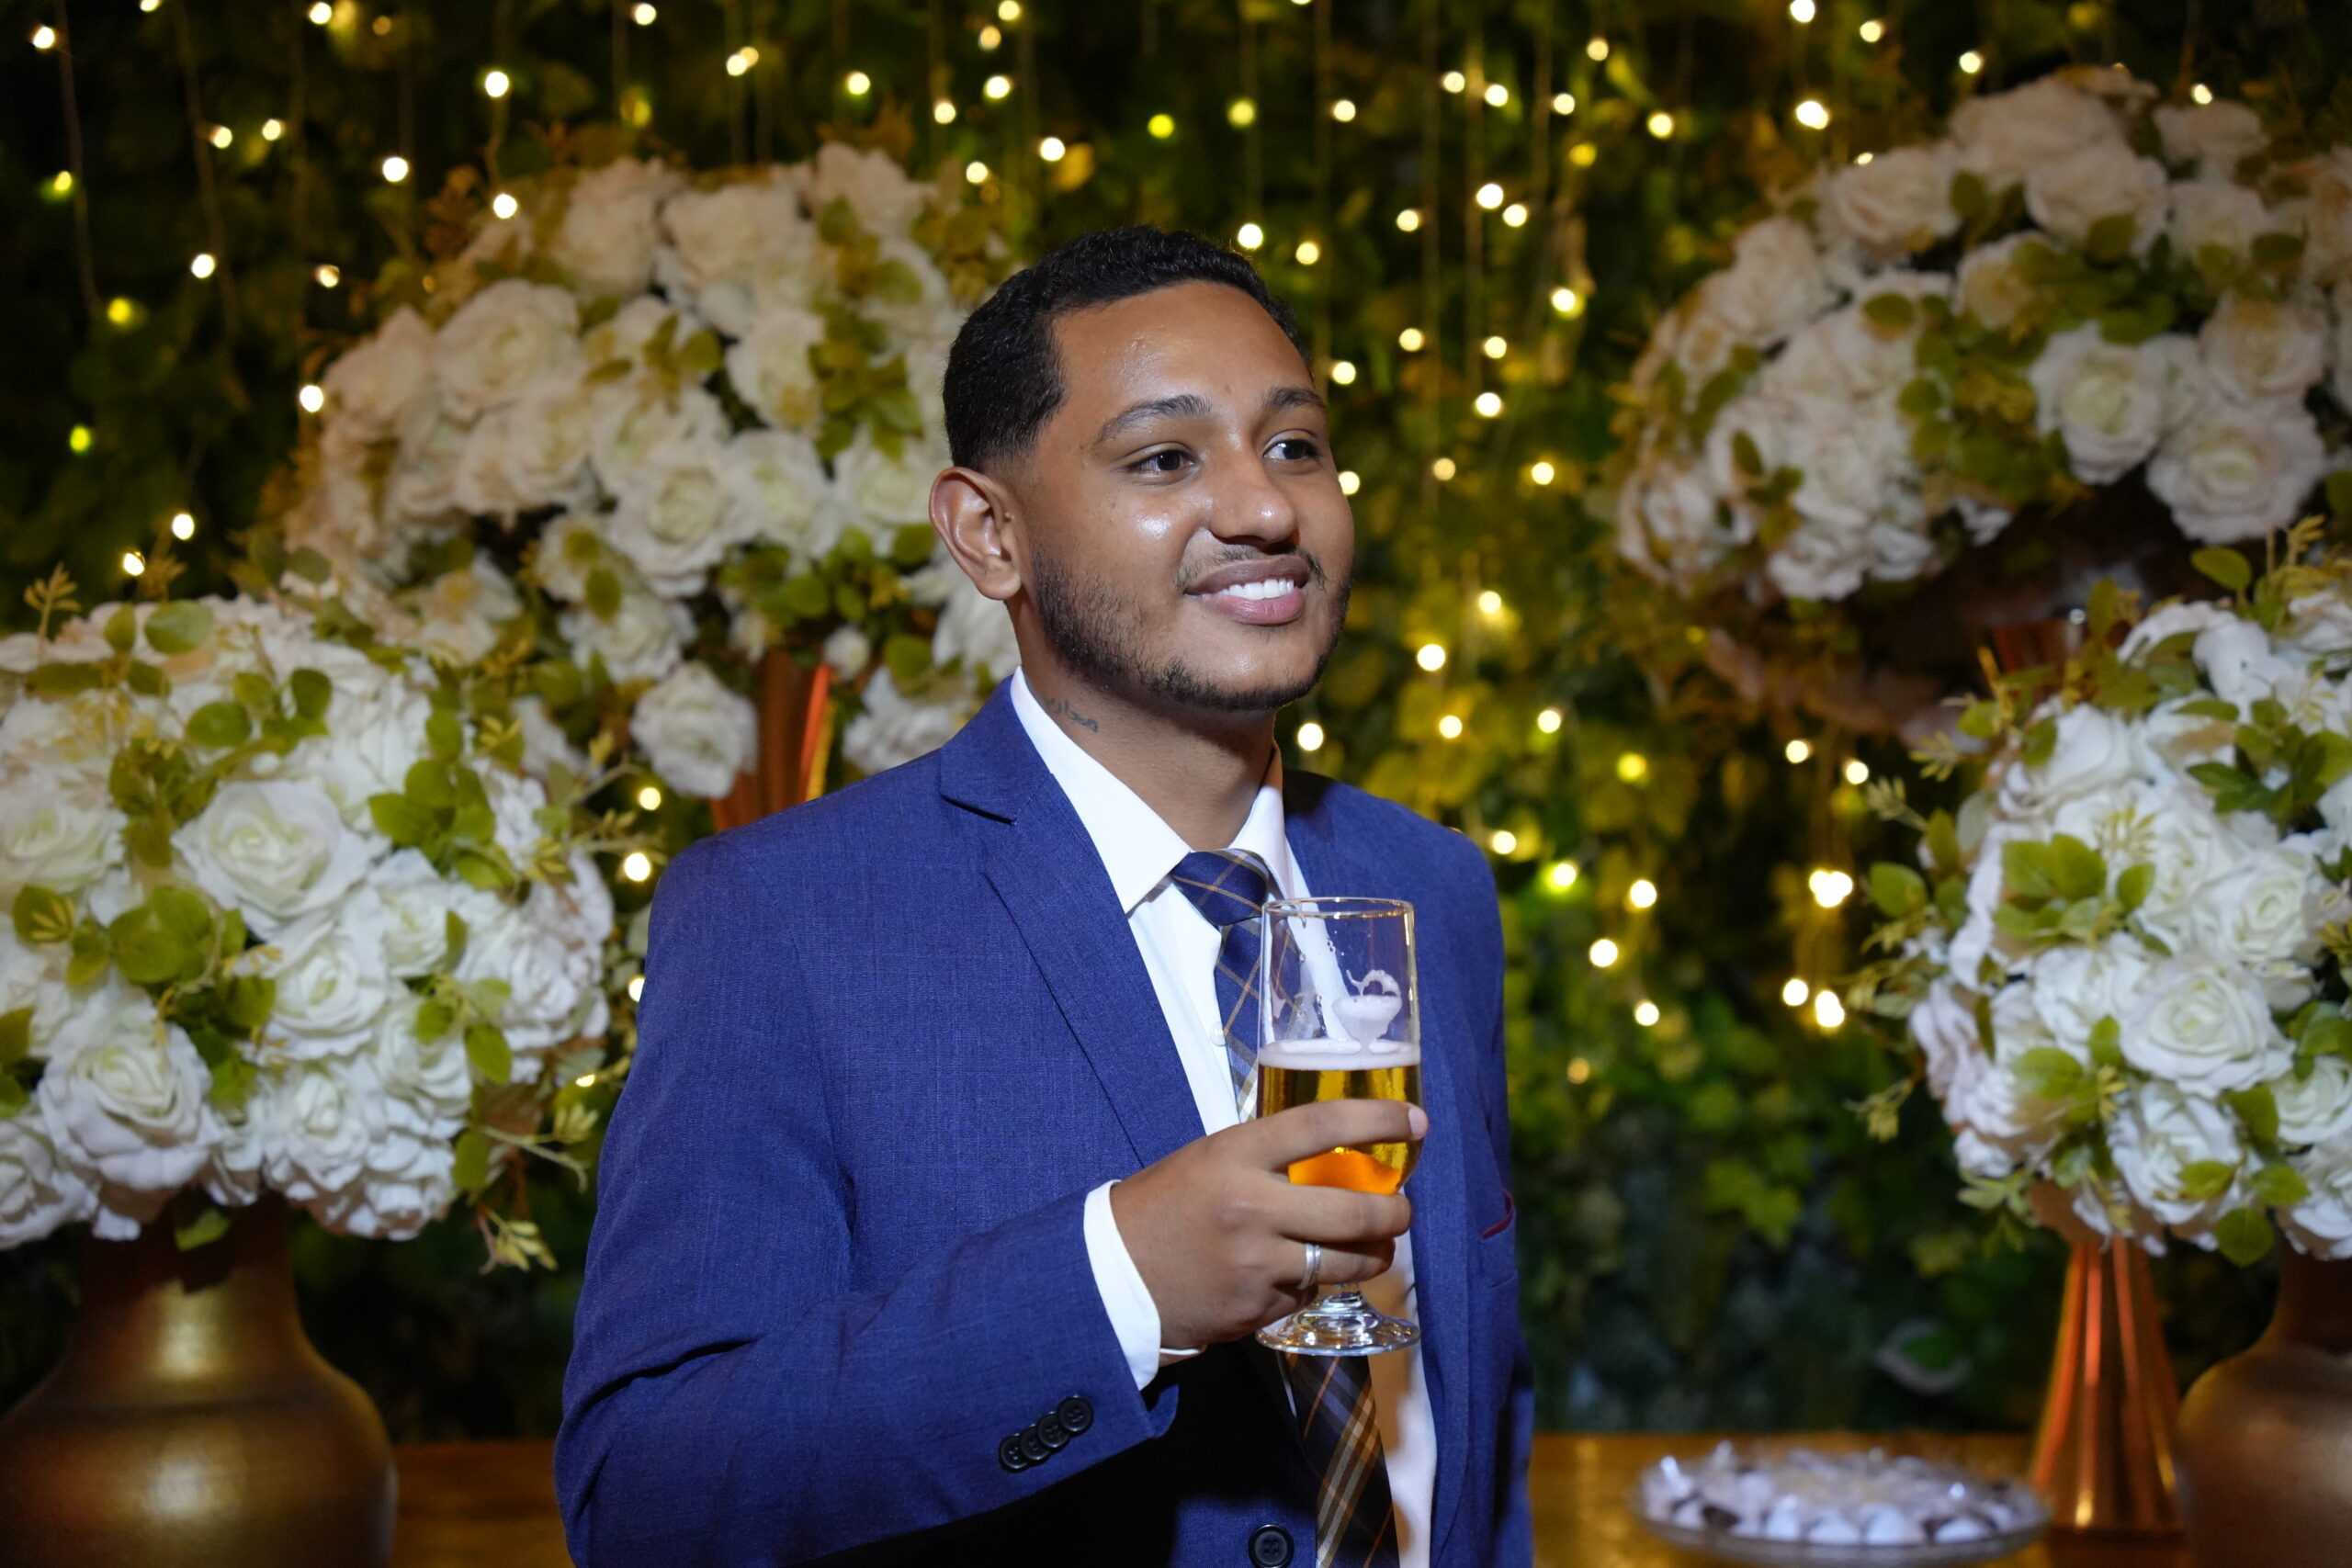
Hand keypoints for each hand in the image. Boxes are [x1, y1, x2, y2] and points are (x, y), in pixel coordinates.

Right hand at [1108, 1098, 1426, 1350]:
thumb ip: (1266, 1157)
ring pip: (1347, 1262)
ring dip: (1375, 1255)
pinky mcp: (1258, 1310)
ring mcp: (1257, 1265)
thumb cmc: (1163, 1206)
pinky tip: (1301, 1272)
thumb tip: (1334, 1153)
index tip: (1415, 1120)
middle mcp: (1251, 1208)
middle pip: (1355, 1210)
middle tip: (1402, 1208)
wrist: (1112, 1275)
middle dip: (1395, 1212)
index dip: (1378, 1118)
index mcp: (1234, 1156)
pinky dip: (1315, 1282)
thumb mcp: (1208, 1160)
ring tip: (1377, 1246)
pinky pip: (1309, 1293)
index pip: (1322, 1125)